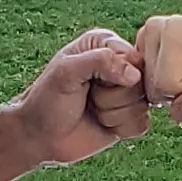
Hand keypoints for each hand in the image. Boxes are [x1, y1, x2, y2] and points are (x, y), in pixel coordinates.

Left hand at [16, 30, 148, 163]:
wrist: (38, 136)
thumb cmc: (47, 100)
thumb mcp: (66, 73)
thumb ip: (99, 61)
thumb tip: (135, 74)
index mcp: (104, 43)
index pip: (134, 57)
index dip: (118, 74)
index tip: (92, 82)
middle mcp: (119, 64)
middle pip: (142, 82)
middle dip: (113, 96)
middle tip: (90, 98)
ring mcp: (125, 91)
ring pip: (143, 105)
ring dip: (114, 114)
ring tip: (93, 110)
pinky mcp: (128, 116)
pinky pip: (142, 124)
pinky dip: (121, 128)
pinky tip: (103, 125)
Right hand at [135, 14, 181, 124]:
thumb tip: (175, 114)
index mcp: (172, 30)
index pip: (166, 85)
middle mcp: (152, 29)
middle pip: (155, 89)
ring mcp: (144, 40)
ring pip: (150, 91)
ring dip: (177, 90)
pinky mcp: (142, 51)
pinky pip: (147, 88)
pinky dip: (168, 88)